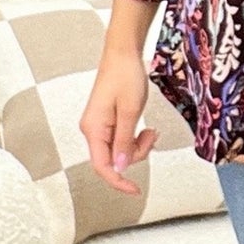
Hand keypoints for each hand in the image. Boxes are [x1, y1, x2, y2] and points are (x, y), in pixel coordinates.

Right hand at [80, 50, 158, 195]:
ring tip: (150, 130)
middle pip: (112, 159)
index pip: (102, 166)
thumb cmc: (126, 76)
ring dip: (138, 146)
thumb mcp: (130, 111)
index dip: (118, 181)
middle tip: (151, 136)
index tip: (135, 190)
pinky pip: (121, 139)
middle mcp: (92, 129)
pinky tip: (144, 127)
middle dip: (135, 155)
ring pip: (119, 151)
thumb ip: (125, 141)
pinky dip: (135, 138)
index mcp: (93, 129)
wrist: (123, 53)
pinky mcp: (107, 120)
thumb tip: (120, 167)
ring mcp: (99, 125)